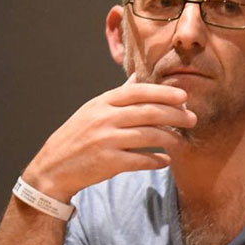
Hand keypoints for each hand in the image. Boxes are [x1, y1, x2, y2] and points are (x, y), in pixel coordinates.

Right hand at [21, 75, 195, 200]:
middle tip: (192, 118)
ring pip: (149, 136)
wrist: (52, 168)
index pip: (138, 92)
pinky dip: (157, 161)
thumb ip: (119, 95)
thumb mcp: (93, 110)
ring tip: (182, 140)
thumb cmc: (77, 136)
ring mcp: (105, 141)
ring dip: (171, 138)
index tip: (184, 96)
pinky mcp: (108, 163)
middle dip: (176, 115)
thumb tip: (138, 76)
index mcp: (102, 103)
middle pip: (149, 113)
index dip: (163, 92)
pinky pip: (141, 160)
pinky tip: (165, 160)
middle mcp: (103, 119)